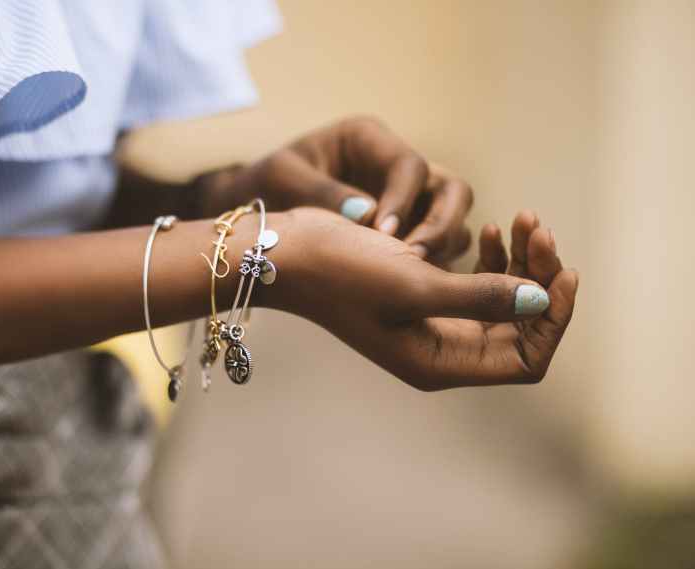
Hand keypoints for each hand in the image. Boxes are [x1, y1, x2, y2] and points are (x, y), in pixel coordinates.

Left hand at [206, 116, 472, 265]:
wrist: (254, 212)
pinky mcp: (408, 232)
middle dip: (442, 224)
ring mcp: (408, 201)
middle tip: (413, 258)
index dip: (403, 201)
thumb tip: (369, 217)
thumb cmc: (264, 185)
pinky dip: (432, 266)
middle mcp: (396, 168)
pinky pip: (437, 249)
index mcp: (368, 140)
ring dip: (441, 249)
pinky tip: (409, 288)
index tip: (384, 234)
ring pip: (453, 221)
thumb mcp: (282, 179)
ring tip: (411, 277)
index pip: (409, 166)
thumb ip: (322, 193)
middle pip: (452, 190)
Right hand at [271, 208, 577, 389]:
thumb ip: (481, 297)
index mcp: (439, 362)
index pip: (526, 358)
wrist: (289, 250)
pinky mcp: (424, 293)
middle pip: (520, 325)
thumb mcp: (413, 284)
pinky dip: (491, 256)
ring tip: (521, 220)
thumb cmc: (341, 271)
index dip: (554, 319)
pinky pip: (476, 282)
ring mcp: (432, 322)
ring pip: (502, 300)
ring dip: (519, 262)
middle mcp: (441, 348)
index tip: (563, 270)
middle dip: (539, 277)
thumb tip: (542, 300)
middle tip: (538, 228)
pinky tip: (489, 229)